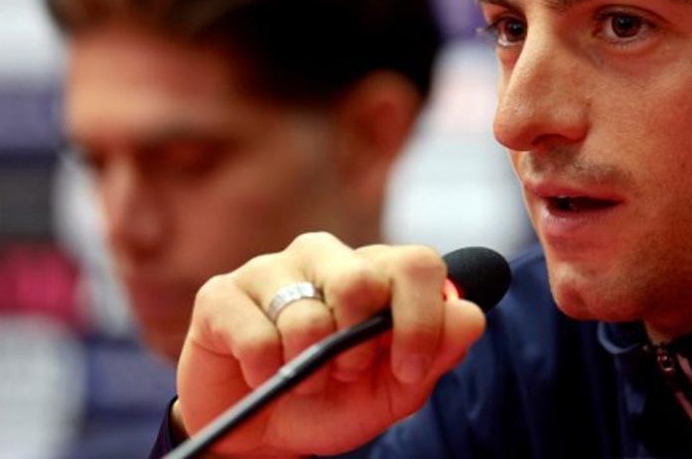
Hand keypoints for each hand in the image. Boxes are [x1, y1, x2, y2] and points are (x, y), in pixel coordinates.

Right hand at [174, 233, 486, 455]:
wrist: (261, 436)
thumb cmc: (333, 401)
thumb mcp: (395, 388)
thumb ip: (436, 352)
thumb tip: (470, 314)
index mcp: (374, 270)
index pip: (418, 263)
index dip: (421, 319)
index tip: (408, 367)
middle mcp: (326, 256)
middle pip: (363, 278)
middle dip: (359, 346)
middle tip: (345, 373)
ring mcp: (271, 269)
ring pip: (307, 314)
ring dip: (310, 368)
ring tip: (303, 380)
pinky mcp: (221, 294)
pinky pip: (256, 335)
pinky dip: (266, 372)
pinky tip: (262, 375)